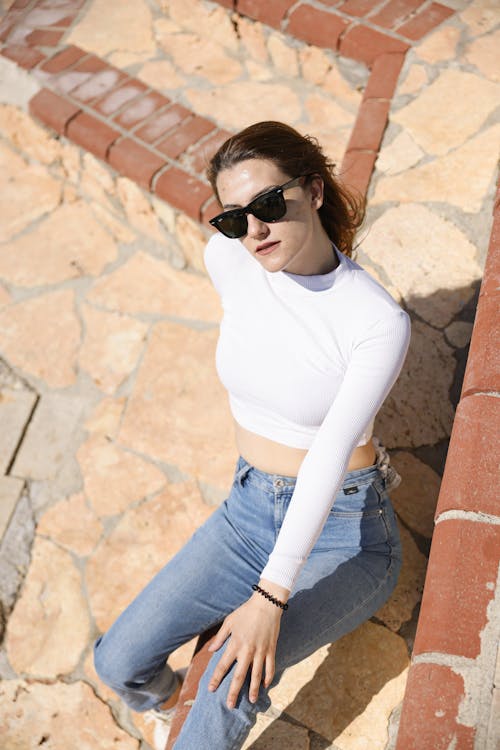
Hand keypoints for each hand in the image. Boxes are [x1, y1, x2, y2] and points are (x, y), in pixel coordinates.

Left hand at [207, 581, 288, 708]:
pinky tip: (265, 686)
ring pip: (257, 676)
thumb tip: (211, 650)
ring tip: (252, 701)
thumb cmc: (245, 612)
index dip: (216, 679)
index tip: (211, 689)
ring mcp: (261, 652)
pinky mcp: (271, 650)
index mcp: (235, 644)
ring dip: (254, 690)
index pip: (222, 666)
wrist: (266, 605)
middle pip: (239, 676)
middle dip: (234, 692)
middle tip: (230, 705)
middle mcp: (247, 651)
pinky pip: (270, 667)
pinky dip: (268, 678)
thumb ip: (220, 637)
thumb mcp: (229, 622)